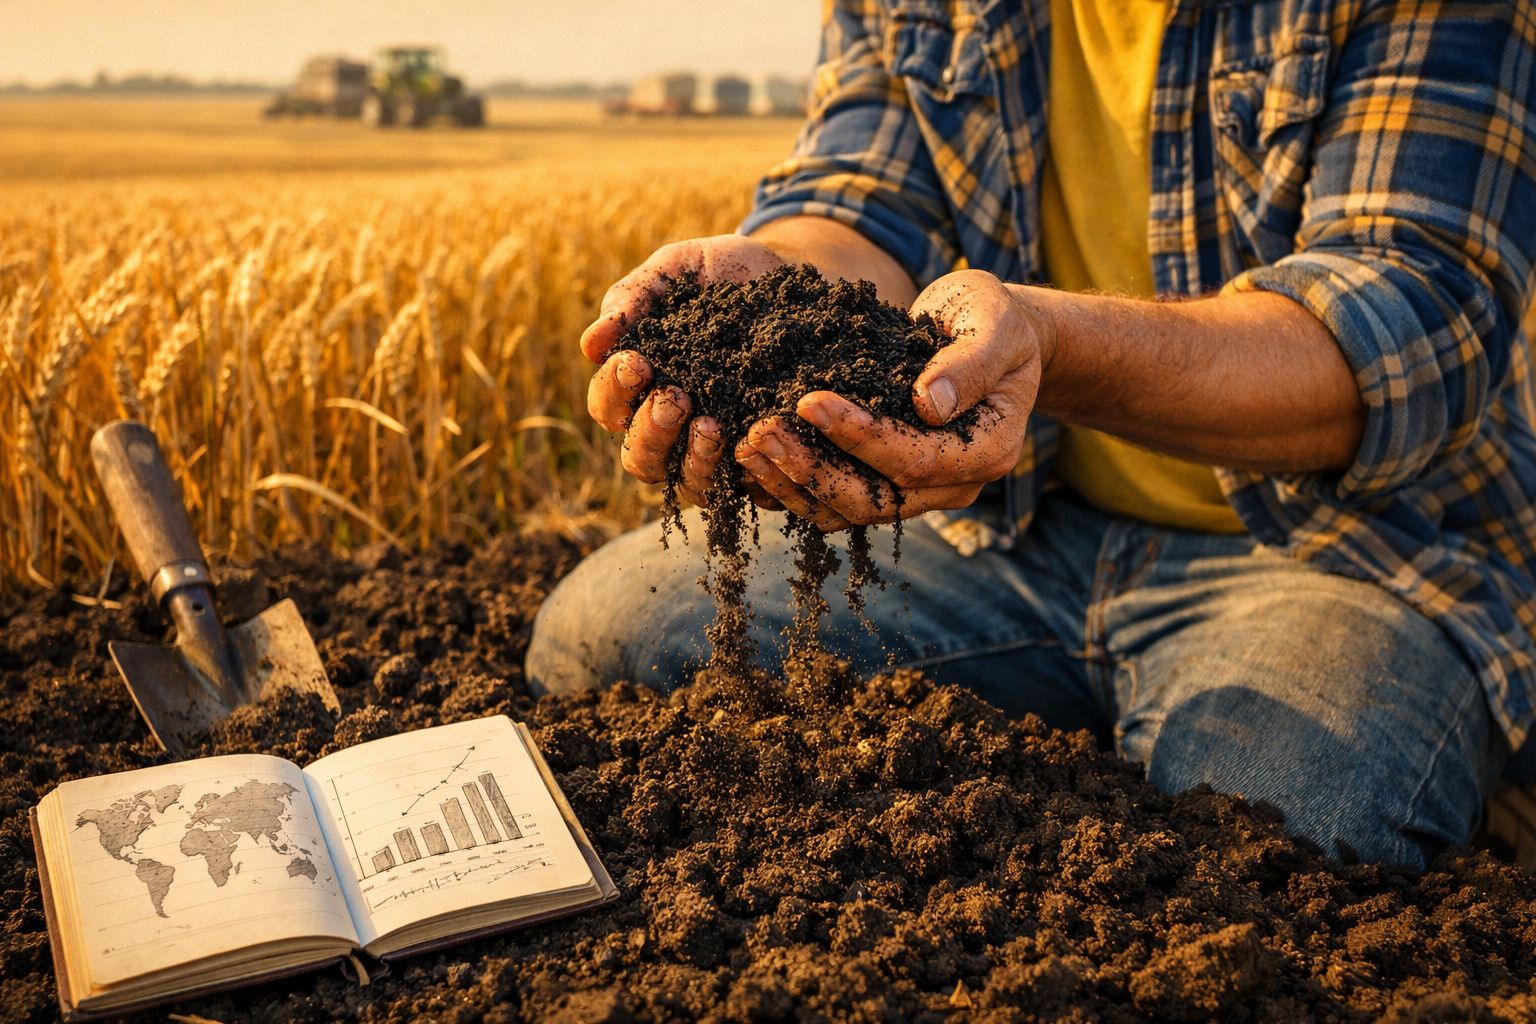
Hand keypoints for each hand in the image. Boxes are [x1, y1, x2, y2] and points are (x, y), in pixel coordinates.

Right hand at [582, 235, 786, 506]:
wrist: (792, 273)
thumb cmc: (723, 272)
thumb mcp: (677, 271)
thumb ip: (635, 298)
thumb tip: (589, 346)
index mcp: (641, 387)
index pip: (608, 408)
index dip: (615, 392)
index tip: (637, 361)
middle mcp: (674, 427)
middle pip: (641, 459)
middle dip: (651, 431)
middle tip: (674, 398)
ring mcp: (719, 448)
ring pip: (689, 484)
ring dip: (694, 461)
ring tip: (711, 426)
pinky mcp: (764, 455)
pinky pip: (751, 486)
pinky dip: (748, 472)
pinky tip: (755, 440)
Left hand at [736, 269, 1051, 530]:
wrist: (990, 335)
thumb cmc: (994, 319)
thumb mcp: (995, 324)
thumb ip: (970, 362)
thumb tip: (931, 403)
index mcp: (987, 450)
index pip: (916, 460)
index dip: (861, 437)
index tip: (809, 400)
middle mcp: (953, 484)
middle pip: (875, 500)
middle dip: (812, 469)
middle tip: (760, 432)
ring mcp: (918, 491)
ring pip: (847, 511)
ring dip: (792, 483)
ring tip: (747, 446)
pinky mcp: (886, 483)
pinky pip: (834, 501)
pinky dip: (792, 484)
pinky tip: (753, 458)